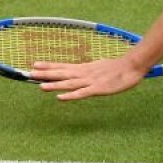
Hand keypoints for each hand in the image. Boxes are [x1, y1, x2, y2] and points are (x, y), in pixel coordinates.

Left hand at [31, 57, 147, 100]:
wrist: (134, 66)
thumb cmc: (119, 67)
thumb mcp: (101, 67)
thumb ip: (91, 70)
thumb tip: (83, 71)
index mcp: (85, 68)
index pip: (63, 66)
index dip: (49, 66)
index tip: (34, 64)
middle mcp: (85, 73)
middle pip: (62, 74)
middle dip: (46, 74)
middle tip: (29, 74)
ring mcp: (91, 81)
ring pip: (70, 83)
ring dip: (55, 85)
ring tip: (40, 86)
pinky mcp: (99, 89)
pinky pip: (82, 93)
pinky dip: (71, 95)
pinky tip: (60, 97)